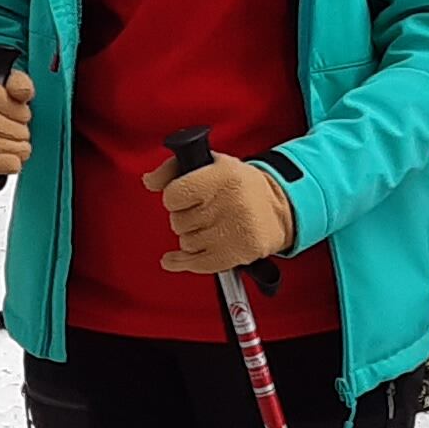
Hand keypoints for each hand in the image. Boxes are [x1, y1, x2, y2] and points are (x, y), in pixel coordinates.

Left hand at [149, 148, 297, 273]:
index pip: (173, 195)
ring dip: (191, 237)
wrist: (280, 208)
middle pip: (178, 221)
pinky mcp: (236, 255)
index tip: (184, 197)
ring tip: (209, 227)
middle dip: (185, 217)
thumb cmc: (241, 186)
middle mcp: (229, 204)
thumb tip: (149, 180)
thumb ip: (174, 169)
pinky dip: (181, 262)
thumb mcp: (211, 163)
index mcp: (222, 177)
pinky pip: (196, 264)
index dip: (174, 198)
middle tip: (202, 212)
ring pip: (186, 242)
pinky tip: (173, 259)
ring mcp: (233, 232)